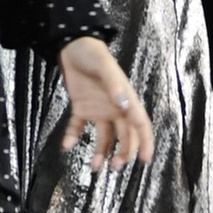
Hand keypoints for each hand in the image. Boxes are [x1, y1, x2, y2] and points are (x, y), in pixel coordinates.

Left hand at [57, 36, 151, 174]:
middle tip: (115, 166)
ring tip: (93, 166)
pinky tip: (66, 145)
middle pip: (124, 136)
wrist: (71, 45)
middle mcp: (114, 108)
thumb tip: (124, 105)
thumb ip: (114, 85)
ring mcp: (98, 109)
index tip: (145, 160)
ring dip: (100, 152)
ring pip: (103, 137)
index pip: (140, 124)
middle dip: (123, 152)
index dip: (145, 142)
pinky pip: (78, 127)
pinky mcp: (81, 108)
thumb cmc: (93, 54)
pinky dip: (73, 137)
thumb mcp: (104, 67)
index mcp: (125, 99)